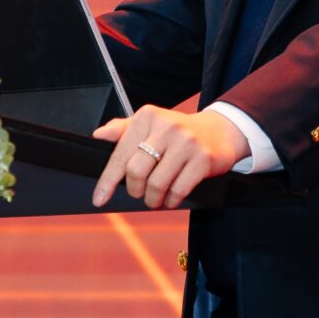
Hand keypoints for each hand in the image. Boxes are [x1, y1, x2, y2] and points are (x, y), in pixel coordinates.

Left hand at [90, 106, 247, 209]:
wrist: (220, 131)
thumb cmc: (177, 132)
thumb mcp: (150, 124)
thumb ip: (123, 129)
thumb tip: (98, 135)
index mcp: (147, 117)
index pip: (120, 154)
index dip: (108, 180)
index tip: (99, 198)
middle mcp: (166, 126)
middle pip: (136, 171)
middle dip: (134, 190)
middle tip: (139, 193)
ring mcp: (186, 142)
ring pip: (157, 184)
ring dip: (153, 199)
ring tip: (155, 199)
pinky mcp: (202, 159)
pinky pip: (178, 190)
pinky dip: (171, 201)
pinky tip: (171, 199)